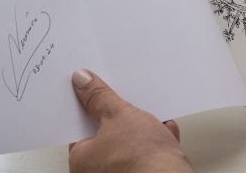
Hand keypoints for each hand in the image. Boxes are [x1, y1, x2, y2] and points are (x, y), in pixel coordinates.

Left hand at [69, 69, 194, 172]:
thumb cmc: (140, 160)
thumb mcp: (118, 114)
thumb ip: (98, 97)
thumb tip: (83, 82)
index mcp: (82, 163)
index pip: (80, 128)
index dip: (90, 107)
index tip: (97, 92)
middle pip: (106, 136)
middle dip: (119, 118)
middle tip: (125, 103)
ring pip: (130, 146)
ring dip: (142, 130)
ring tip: (150, 118)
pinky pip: (148, 155)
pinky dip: (156, 143)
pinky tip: (165, 131)